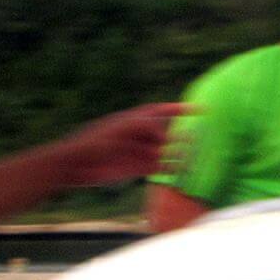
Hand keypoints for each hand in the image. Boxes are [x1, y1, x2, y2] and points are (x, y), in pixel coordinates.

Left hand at [54, 104, 188, 187]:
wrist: (77, 165)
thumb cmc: (95, 141)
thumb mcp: (121, 128)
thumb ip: (144, 126)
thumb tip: (166, 135)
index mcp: (133, 121)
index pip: (160, 112)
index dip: (178, 109)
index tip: (199, 109)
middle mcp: (139, 136)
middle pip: (166, 132)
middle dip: (184, 133)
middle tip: (202, 136)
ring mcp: (139, 152)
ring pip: (166, 151)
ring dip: (181, 152)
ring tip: (198, 154)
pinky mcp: (138, 169)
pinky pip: (160, 168)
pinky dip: (173, 168)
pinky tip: (185, 170)